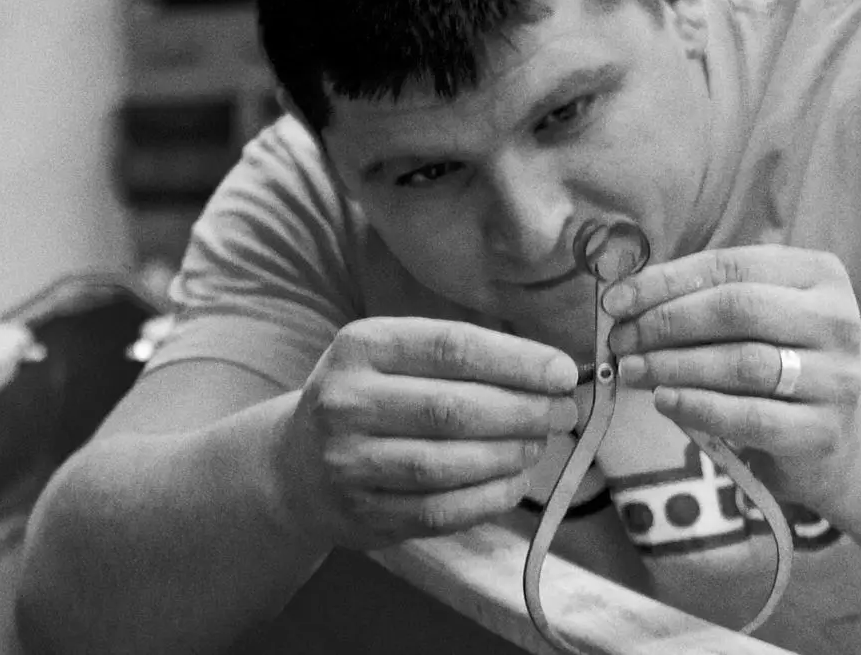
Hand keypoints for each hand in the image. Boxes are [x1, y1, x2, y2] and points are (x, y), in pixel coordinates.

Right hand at [275, 317, 580, 550]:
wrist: (297, 466)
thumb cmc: (372, 399)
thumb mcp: (396, 357)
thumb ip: (465, 358)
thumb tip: (554, 373)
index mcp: (362, 347)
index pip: (453, 348)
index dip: (518, 361)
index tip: (563, 372)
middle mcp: (347, 402)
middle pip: (454, 409)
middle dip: (524, 412)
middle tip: (562, 412)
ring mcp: (349, 462)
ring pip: (448, 464)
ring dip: (510, 456)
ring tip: (538, 445)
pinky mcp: (363, 514)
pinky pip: (441, 511)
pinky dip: (490, 498)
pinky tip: (515, 482)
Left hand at [603, 246, 860, 509]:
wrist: (833, 438)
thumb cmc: (778, 365)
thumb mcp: (756, 319)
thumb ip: (703, 298)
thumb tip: (624, 296)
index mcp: (820, 274)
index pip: (733, 266)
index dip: (667, 280)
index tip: (616, 301)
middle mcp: (837, 320)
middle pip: (739, 309)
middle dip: (668, 322)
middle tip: (622, 340)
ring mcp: (836, 378)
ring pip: (743, 362)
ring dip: (675, 365)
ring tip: (632, 370)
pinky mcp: (821, 431)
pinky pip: (750, 416)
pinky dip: (699, 407)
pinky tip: (664, 401)